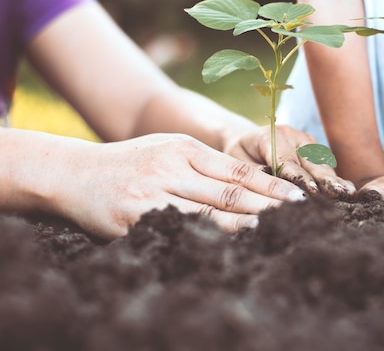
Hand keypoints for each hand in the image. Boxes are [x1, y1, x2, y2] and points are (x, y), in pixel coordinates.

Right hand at [50, 133, 307, 239]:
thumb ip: (204, 164)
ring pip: (209, 213)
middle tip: (299, 216)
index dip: (270, 184)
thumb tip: (250, 183)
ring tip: (275, 230)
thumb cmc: (130, 163)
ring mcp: (153, 194)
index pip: (237, 169)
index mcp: (183, 148)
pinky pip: (179, 231)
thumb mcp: (168, 150)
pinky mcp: (135, 219)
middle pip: (230, 192)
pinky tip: (230, 245)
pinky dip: (208, 239)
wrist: (74, 175)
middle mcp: (172, 168)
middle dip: (268, 205)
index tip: (298, 196)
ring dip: (246, 224)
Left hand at [224, 125, 355, 197]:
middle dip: (324, 179)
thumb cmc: (239, 156)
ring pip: (322, 163)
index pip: (286, 160)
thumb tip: (266, 182)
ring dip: (334, 180)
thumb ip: (250, 172)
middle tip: (337, 194)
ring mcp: (307, 141)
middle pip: (310, 161)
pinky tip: (348, 192)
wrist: (247, 142)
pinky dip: (336, 179)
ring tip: (347, 195)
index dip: (299, 177)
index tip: (310, 191)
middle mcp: (293, 136)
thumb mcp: (236, 162)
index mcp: (270, 136)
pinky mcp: (315, 150)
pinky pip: (327, 166)